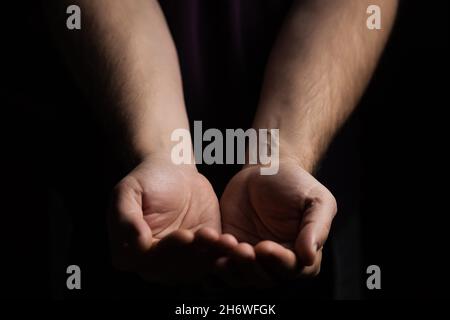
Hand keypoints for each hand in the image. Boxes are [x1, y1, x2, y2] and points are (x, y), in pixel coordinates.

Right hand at [108, 155, 237, 284]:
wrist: (173, 171)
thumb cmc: (147, 180)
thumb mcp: (127, 191)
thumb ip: (125, 218)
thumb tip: (136, 243)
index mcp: (129, 253)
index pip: (148, 259)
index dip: (167, 250)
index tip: (184, 236)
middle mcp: (153, 265)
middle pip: (175, 266)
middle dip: (193, 252)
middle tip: (208, 236)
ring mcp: (179, 262)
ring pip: (196, 266)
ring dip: (211, 255)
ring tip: (224, 240)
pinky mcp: (202, 254)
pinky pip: (213, 259)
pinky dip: (223, 253)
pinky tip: (232, 242)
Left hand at [220, 158, 336, 285]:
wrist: (266, 169)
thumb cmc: (296, 184)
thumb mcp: (316, 200)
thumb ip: (317, 227)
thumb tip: (309, 256)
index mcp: (301, 254)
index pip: (291, 268)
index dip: (278, 261)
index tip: (265, 247)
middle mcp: (276, 262)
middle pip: (264, 278)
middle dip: (251, 266)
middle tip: (241, 248)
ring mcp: (251, 257)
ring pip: (239, 275)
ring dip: (231, 265)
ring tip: (225, 244)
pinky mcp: (229, 248)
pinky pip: (219, 259)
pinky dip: (213, 255)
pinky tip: (210, 241)